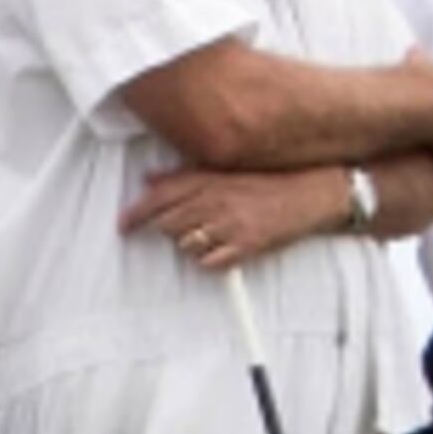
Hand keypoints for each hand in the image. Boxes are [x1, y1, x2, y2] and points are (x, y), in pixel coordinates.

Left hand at [123, 166, 342, 271]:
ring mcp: (230, 224)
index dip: (135, 214)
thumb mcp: (224, 169)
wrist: (310, 193)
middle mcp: (216, 200)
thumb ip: (184, 174)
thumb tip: (148, 179)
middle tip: (187, 227)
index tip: (123, 225)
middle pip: (168, 225)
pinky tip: (223, 249)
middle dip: (168, 230)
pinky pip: (209, 263)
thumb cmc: (266, 180)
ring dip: (192, 244)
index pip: (159, 197)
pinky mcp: (246, 247)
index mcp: (209, 178)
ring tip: (213, 234)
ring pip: (186, 245)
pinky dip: (210, 260)